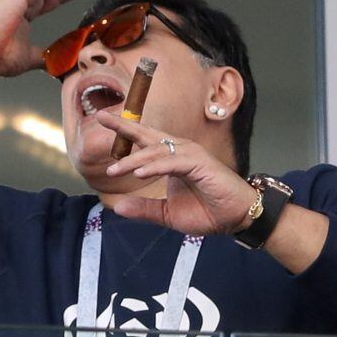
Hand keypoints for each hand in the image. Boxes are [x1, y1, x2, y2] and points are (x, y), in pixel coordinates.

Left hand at [95, 110, 255, 234]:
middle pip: (147, 135)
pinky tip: (140, 174)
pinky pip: (173, 163)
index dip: (123, 130)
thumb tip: (117, 207)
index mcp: (170, 159)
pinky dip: (155, 167)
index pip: (143, 142)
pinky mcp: (200, 164)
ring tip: (115, 170)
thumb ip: (144, 209)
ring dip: (134, 160)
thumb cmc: (207, 211)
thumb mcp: (168, 214)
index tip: (100, 119)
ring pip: (157, 152)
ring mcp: (190, 155)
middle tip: (101, 117)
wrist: (236, 219)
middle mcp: (179, 151)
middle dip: (123, 126)